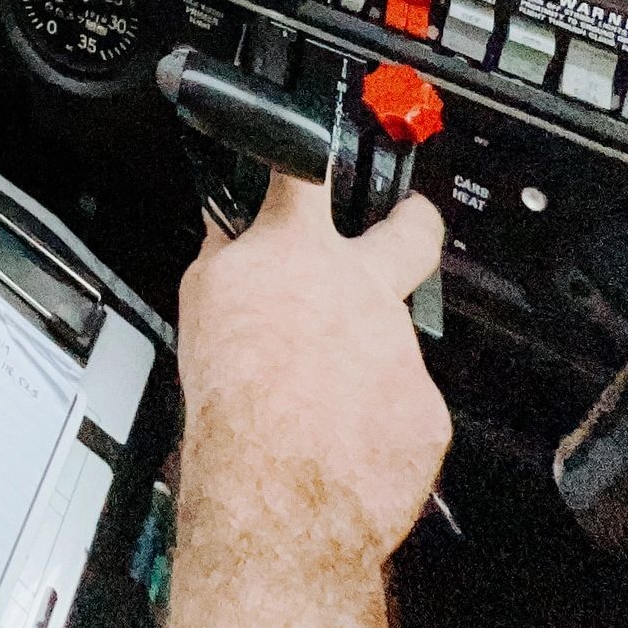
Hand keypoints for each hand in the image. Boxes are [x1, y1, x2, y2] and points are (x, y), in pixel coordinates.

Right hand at [156, 176, 450, 627]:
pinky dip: (377, 418)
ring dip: (364, 357)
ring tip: (321, 399)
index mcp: (301, 252)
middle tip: (410, 218)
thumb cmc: (232, 401)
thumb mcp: (200, 303)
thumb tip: (225, 234)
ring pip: (391, 339)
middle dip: (413, 216)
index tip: (320, 137)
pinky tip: (342, 439)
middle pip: (410, 229)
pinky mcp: (426, 410)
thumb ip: (225, 256)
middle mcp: (363, 289)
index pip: (307, 169)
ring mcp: (401, 350)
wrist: (277, 490)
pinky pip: (403, 404)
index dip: (312, 144)